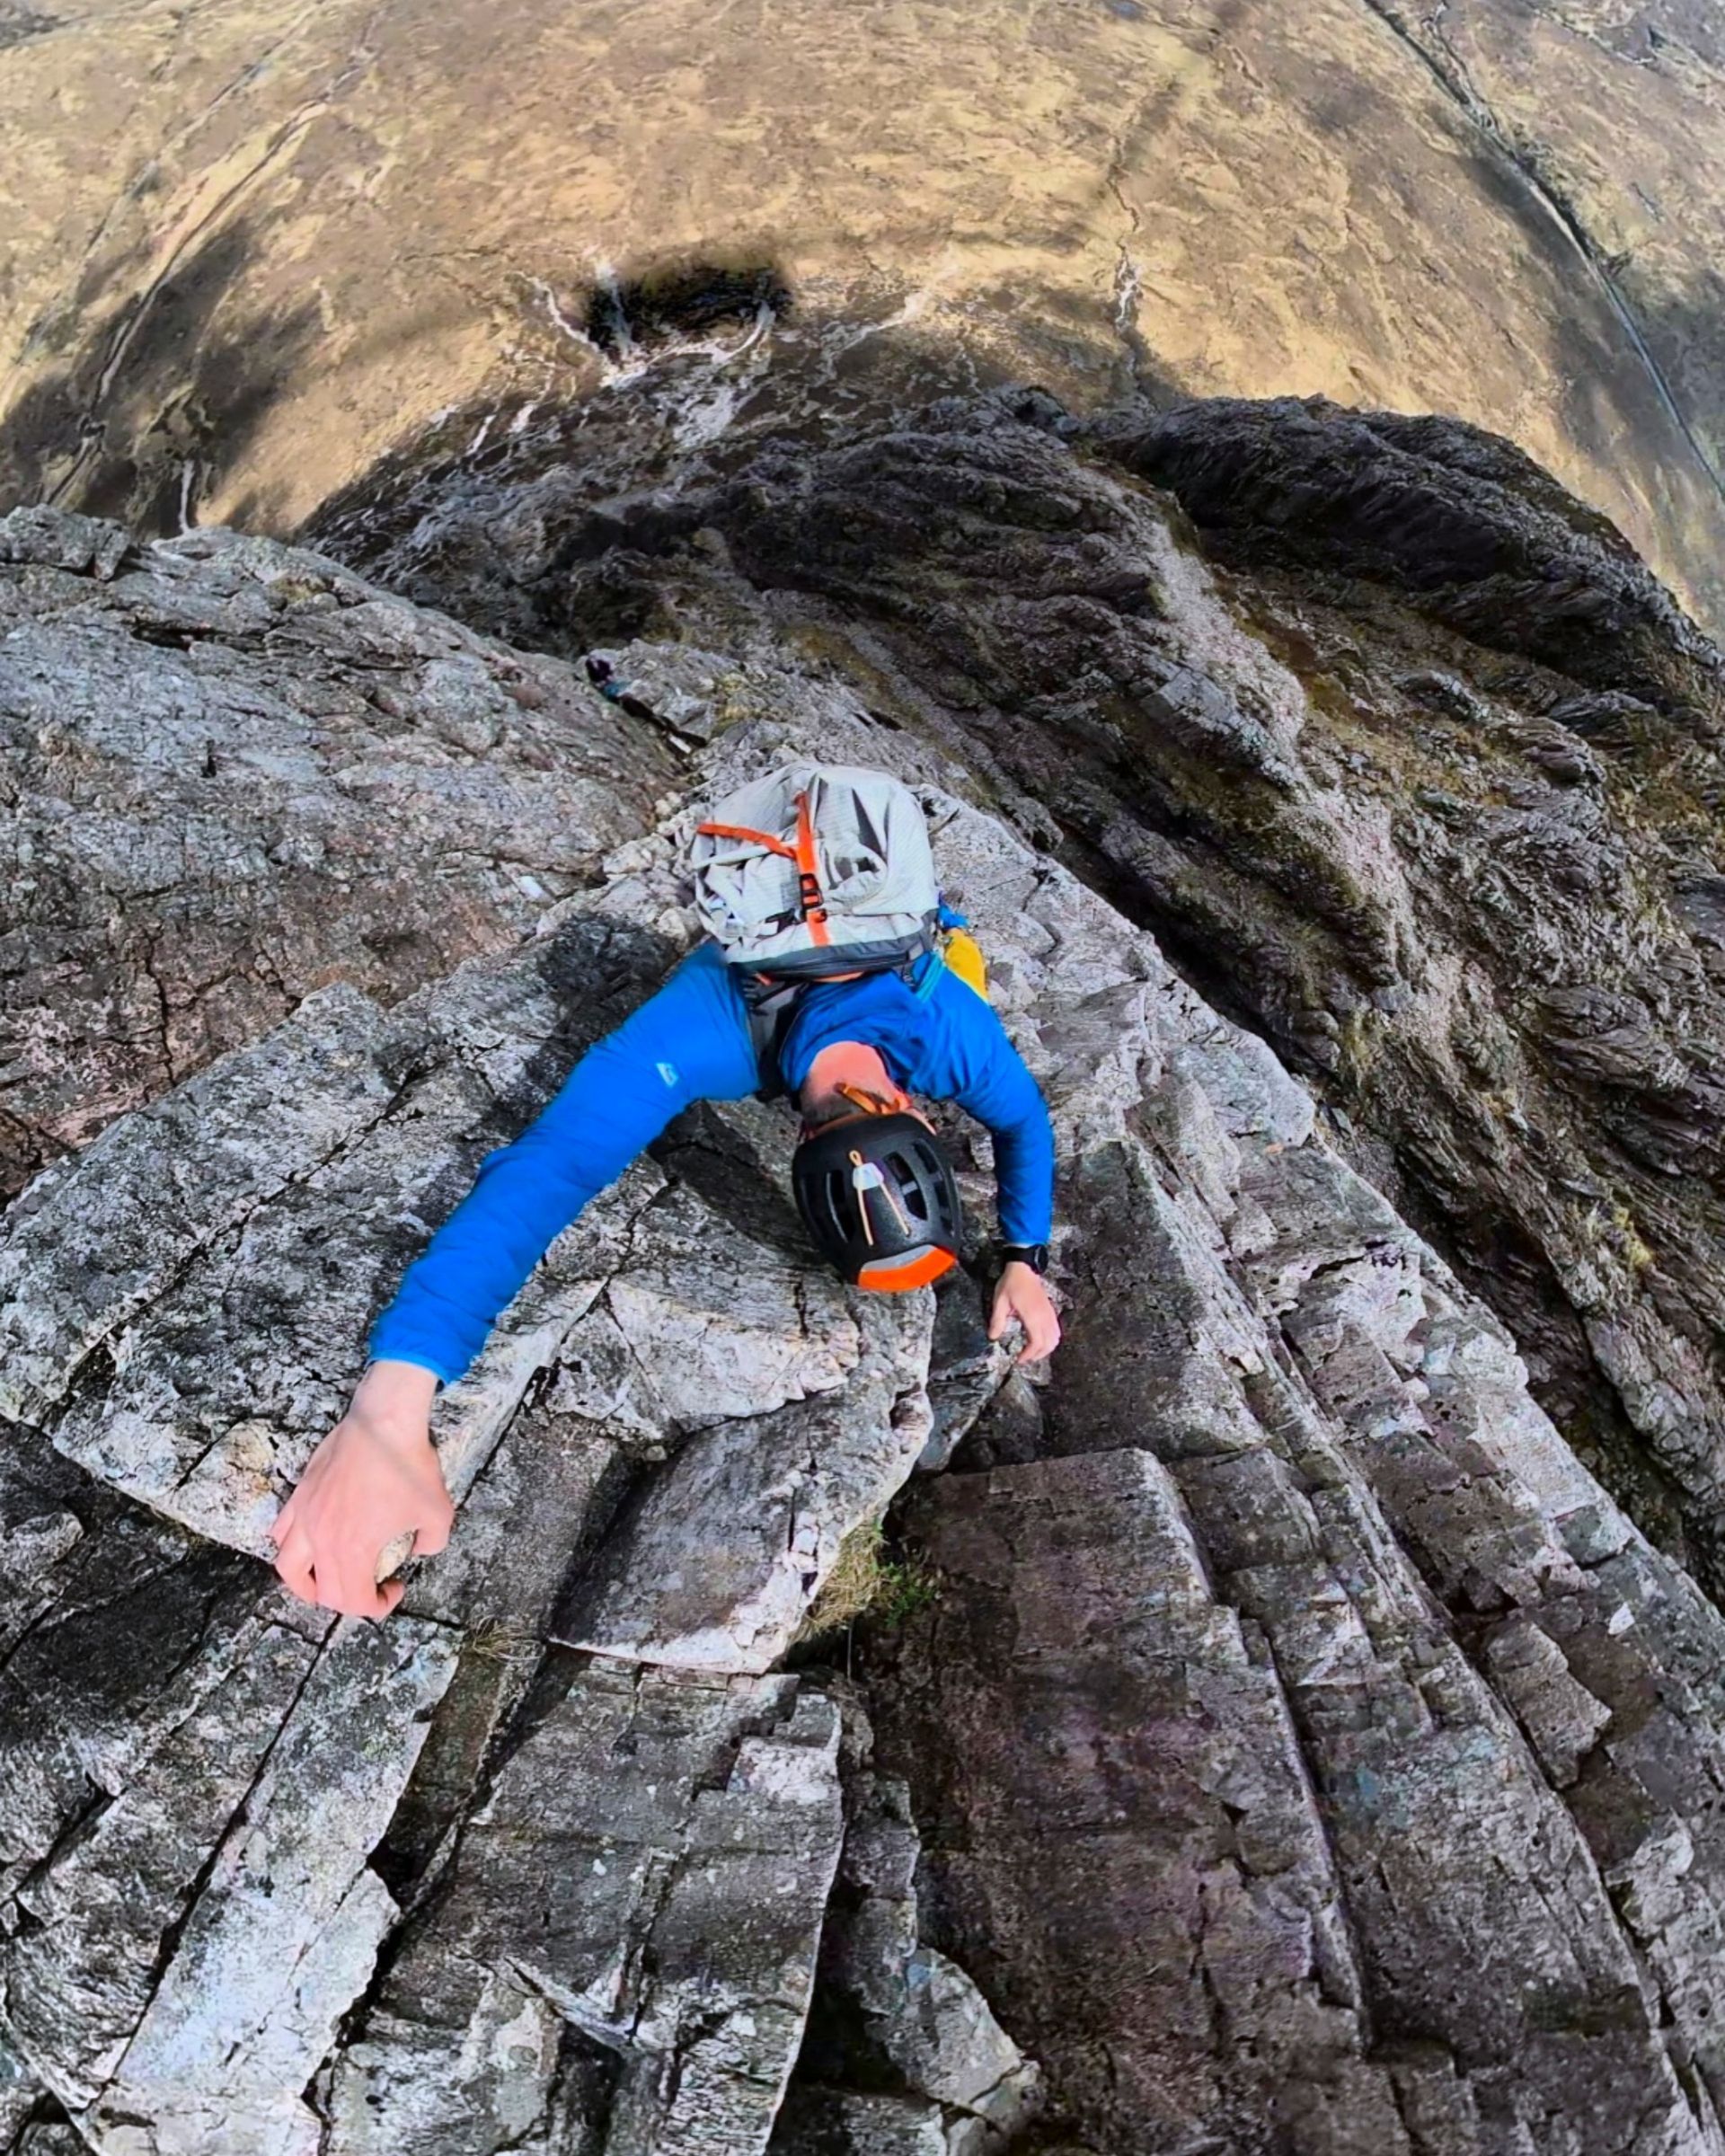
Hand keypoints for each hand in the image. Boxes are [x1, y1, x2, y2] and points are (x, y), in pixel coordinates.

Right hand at [269, 1361, 453, 1617]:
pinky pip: (282, 1530)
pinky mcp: (300, 1494)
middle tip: (371, 1587)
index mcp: (353, 1550)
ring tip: (324, 1581)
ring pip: (287, 1567)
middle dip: (349, 1600)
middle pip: (322, 1592)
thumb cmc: (409, 1464)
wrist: (384, 1421)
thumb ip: (431, 1543)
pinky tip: (311, 1541)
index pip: (354, 1601)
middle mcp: (322, 1539)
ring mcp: (305, 1516)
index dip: (378, 1606)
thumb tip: (419, 1549)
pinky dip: (292, 1545)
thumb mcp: (438, 1512)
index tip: (395, 1588)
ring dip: (306, 1584)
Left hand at [988, 1260, 1060, 1365]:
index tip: (1019, 1359)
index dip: (1029, 1355)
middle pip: (1049, 1344)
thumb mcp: (1000, 1301)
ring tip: (1032, 1351)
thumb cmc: (1012, 1283)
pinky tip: (1039, 1339)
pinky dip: (1050, 1339)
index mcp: (1032, 1316)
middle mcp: (1044, 1317)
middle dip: (1038, 1355)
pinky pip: (1056, 1330)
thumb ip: (997, 1321)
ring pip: (1055, 1338)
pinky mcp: (1050, 1310)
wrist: (1024, 1268)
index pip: (1036, 1343)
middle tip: (1025, 1358)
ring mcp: (1049, 1313)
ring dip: (1046, 1348)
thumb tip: (993, 1337)